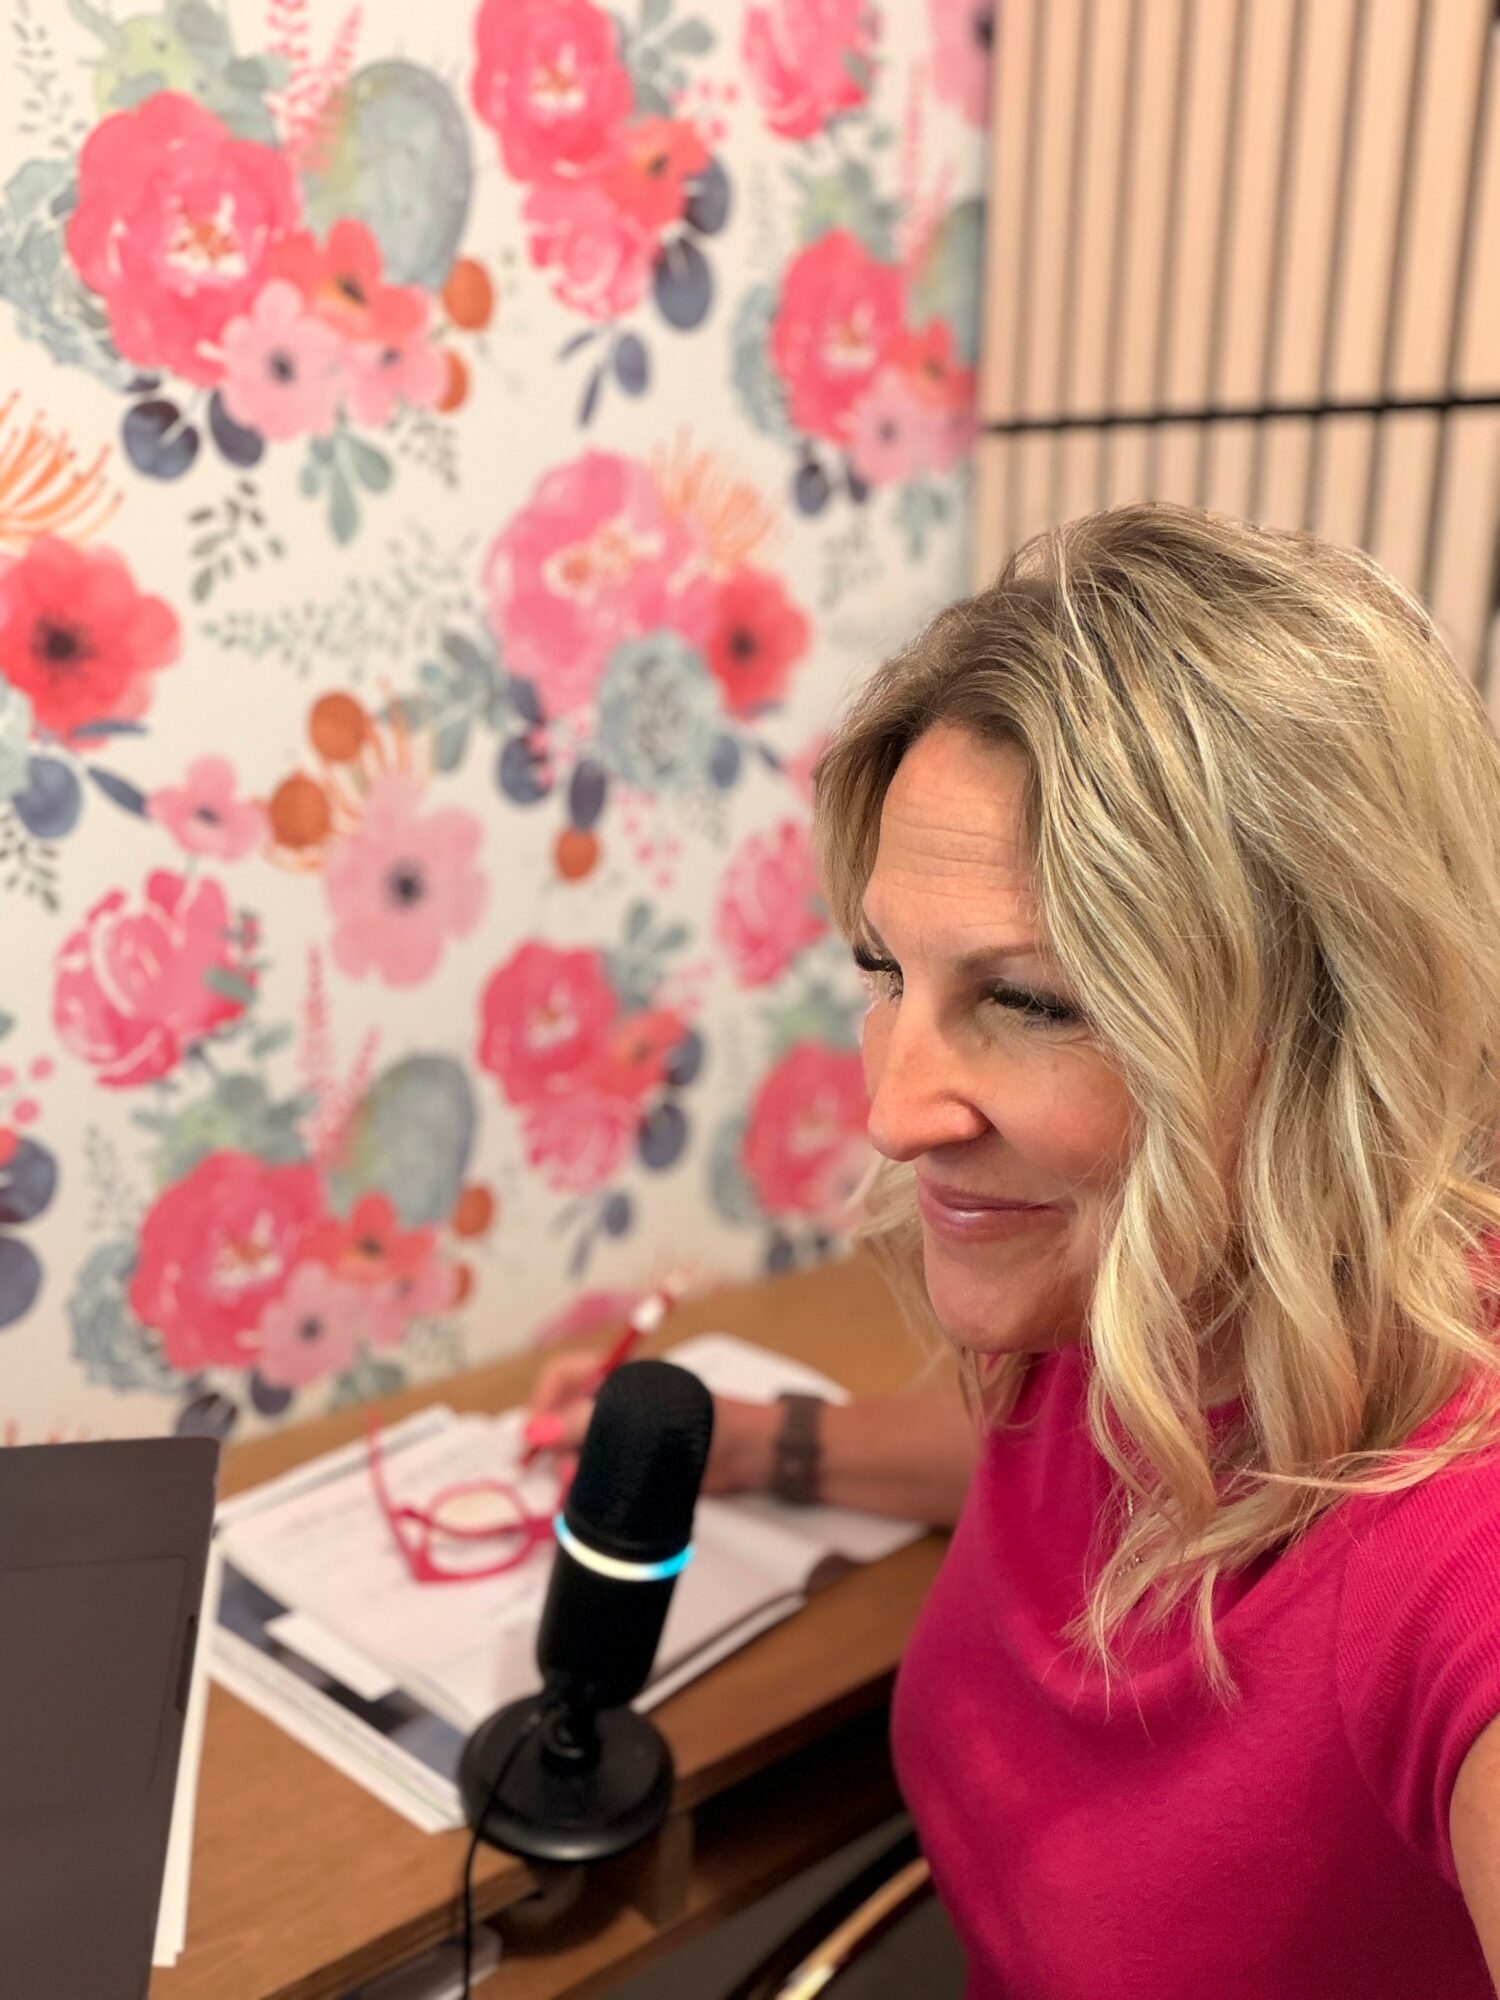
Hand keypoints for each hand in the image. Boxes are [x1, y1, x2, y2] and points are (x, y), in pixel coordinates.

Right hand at [523, 1349, 776, 1495]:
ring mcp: (622, 1433)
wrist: (748, 1452)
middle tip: (554, 1468)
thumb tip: (536, 1432)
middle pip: (563, 1413)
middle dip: (552, 1440)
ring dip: (566, 1463)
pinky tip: (585, 1491)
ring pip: (576, 1445)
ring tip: (573, 1482)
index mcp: (618, 1376)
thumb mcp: (638, 1417)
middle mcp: (615, 1401)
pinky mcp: (631, 1463)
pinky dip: (583, 1479)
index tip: (533, 1436)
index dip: (543, 1400)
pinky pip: (594, 1468)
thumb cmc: (705, 1419)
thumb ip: (583, 1423)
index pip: (563, 1375)